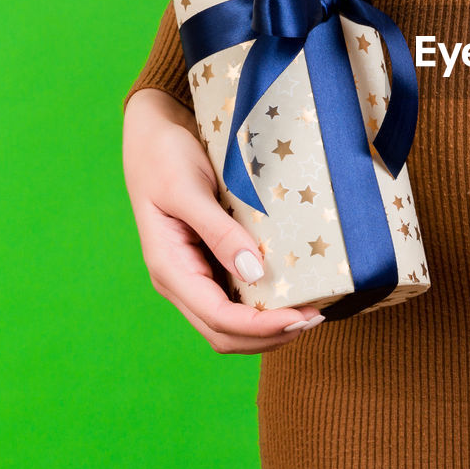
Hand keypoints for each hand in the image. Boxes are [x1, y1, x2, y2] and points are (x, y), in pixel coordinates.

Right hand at [122, 88, 323, 351]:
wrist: (153, 133)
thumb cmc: (164, 156)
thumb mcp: (188, 190)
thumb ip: (219, 232)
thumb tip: (254, 273)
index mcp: (169, 268)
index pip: (219, 318)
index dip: (261, 328)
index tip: (302, 318)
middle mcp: (180, 281)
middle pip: (224, 334)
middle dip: (270, 336)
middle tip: (316, 317)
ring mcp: (194, 274)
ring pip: (230, 324)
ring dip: (269, 328)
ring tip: (310, 311)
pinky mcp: (208, 262)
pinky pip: (236, 299)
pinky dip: (264, 307)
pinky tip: (293, 293)